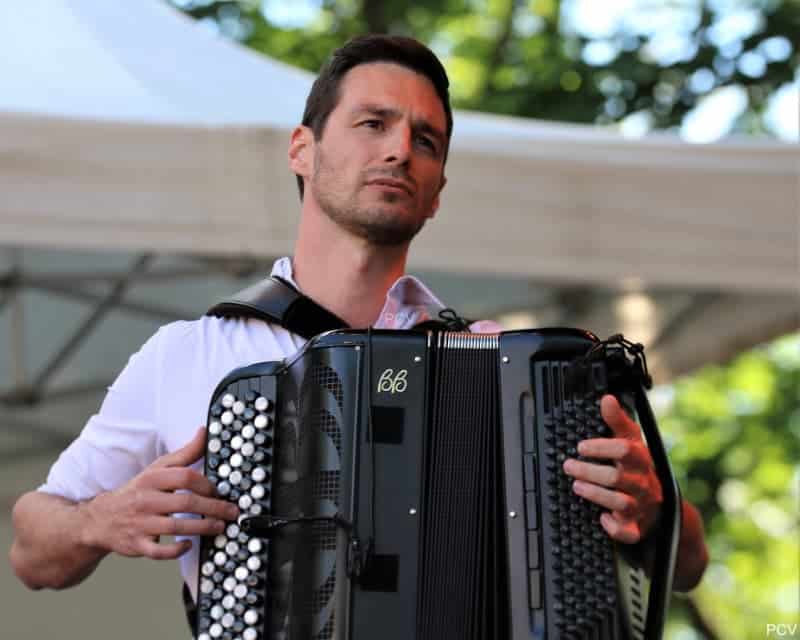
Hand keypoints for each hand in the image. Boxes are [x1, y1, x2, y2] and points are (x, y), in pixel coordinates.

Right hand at [84, 427, 238, 558]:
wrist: (101, 519)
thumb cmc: (137, 491)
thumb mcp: (157, 469)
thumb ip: (184, 454)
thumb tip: (204, 432)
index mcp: (152, 479)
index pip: (185, 477)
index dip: (207, 484)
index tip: (219, 491)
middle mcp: (146, 500)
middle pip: (185, 503)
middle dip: (213, 508)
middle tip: (231, 512)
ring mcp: (140, 524)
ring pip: (175, 527)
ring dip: (202, 528)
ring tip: (219, 527)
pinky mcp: (137, 545)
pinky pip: (158, 551)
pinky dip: (176, 550)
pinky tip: (189, 544)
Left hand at [562, 395, 661, 543]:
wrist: (662, 505)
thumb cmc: (638, 468)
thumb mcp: (631, 442)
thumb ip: (618, 421)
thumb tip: (607, 398)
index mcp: (641, 460)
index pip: (624, 450)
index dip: (601, 447)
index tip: (581, 446)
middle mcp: (642, 483)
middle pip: (616, 477)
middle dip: (589, 471)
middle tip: (568, 465)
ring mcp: (640, 506)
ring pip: (619, 502)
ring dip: (595, 494)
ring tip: (577, 486)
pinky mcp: (636, 528)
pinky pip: (627, 532)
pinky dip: (614, 527)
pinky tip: (602, 518)